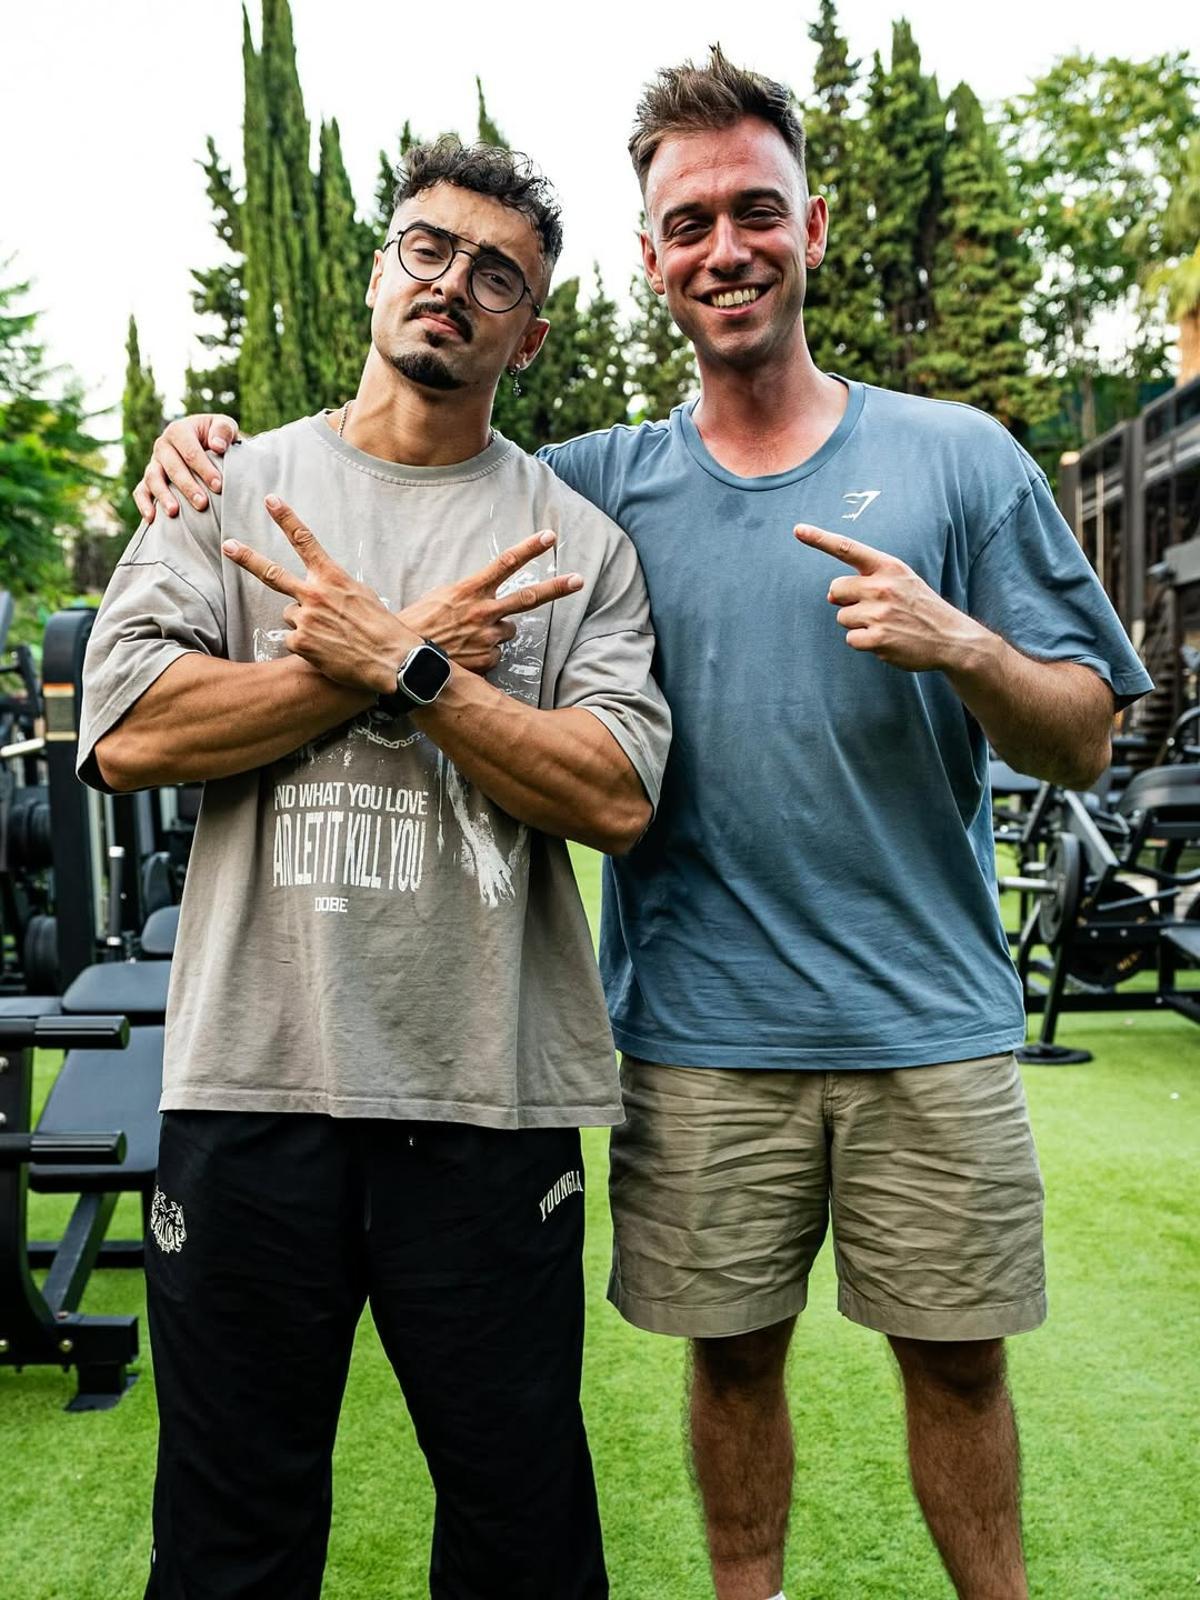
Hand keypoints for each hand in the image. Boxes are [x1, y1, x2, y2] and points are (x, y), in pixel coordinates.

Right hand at [133, 413, 239, 523]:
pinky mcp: (148, 480)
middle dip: (187, 486)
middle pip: (172, 467)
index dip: (204, 468)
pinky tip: (151, 519)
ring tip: (174, 512)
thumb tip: (217, 446)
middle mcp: (162, 446)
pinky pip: (140, 491)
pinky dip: (143, 504)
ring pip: (153, 479)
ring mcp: (154, 463)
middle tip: (202, 504)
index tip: (218, 486)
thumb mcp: (225, 427)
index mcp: (179, 431)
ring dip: (163, 496)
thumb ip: (224, 430)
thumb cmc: (218, 438)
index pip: (189, 451)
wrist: (207, 447)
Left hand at [223, 497, 414, 693]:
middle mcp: (314, 594)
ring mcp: (304, 618)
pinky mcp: (300, 642)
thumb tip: (322, 588)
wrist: (391, 660)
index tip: (270, 501)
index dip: (286, 518)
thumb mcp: (361, 594)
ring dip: (304, 623)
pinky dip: (306, 646)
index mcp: (331, 577)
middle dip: (247, 558)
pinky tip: (325, 650)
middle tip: (228, 545)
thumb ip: (335, 586)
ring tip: (329, 635)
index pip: (305, 541)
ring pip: (290, 615)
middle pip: (273, 573)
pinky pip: (292, 639)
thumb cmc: (380, 626)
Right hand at [396, 530, 583, 674]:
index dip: (529, 549)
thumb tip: (484, 596)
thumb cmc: (417, 625)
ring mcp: (488, 637)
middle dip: (557, 587)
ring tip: (467, 638)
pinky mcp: (487, 660)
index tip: (549, 536)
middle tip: (579, 579)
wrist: (404, 660)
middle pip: (529, 597)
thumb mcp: (439, 597)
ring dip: (494, 633)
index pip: (505, 563)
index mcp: (470, 590)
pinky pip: (495, 656)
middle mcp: (484, 611)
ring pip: (507, 631)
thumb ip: (468, 594)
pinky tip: (464, 656)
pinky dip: (484, 656)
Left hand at [794, 523, 986, 671]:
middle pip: (835, 589)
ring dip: (857, 624)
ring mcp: (880, 613)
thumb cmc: (919, 607)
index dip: (820, 539)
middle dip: (846, 601)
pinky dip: (864, 642)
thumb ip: (866, 580)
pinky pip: (851, 638)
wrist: (950, 637)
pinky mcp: (878, 638)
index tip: (797, 529)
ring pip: (842, 617)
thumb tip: (829, 594)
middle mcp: (882, 586)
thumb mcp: (902, 580)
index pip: (848, 549)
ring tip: (885, 625)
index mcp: (888, 567)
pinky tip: (886, 640)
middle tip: (874, 608)